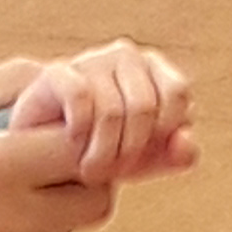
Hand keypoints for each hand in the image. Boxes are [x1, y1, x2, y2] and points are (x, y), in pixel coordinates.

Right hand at [5, 40, 197, 185]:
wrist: (43, 149)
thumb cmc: (102, 149)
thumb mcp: (145, 159)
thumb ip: (177, 154)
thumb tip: (187, 139)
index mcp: (153, 69)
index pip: (177, 94)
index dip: (161, 134)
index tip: (142, 159)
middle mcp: (124, 55)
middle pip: (144, 107)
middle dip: (129, 151)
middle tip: (111, 176)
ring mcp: (90, 60)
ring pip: (112, 111)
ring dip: (101, 153)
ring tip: (89, 173)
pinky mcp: (57, 72)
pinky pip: (80, 99)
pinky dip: (79, 132)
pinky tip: (72, 145)